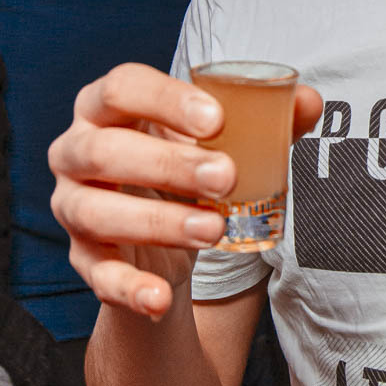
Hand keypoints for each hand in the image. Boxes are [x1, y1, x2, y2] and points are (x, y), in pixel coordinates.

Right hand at [49, 63, 321, 318]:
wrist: (165, 236)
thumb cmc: (188, 168)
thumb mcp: (223, 142)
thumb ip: (267, 122)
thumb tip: (312, 102)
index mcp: (107, 107)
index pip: (122, 88)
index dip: (165, 100)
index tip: (216, 120)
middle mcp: (76, 151)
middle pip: (104, 150)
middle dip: (167, 164)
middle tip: (226, 177)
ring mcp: (73, 206)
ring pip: (96, 212)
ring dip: (156, 222)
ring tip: (214, 229)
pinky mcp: (84, 258)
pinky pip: (97, 275)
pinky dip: (128, 288)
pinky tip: (159, 297)